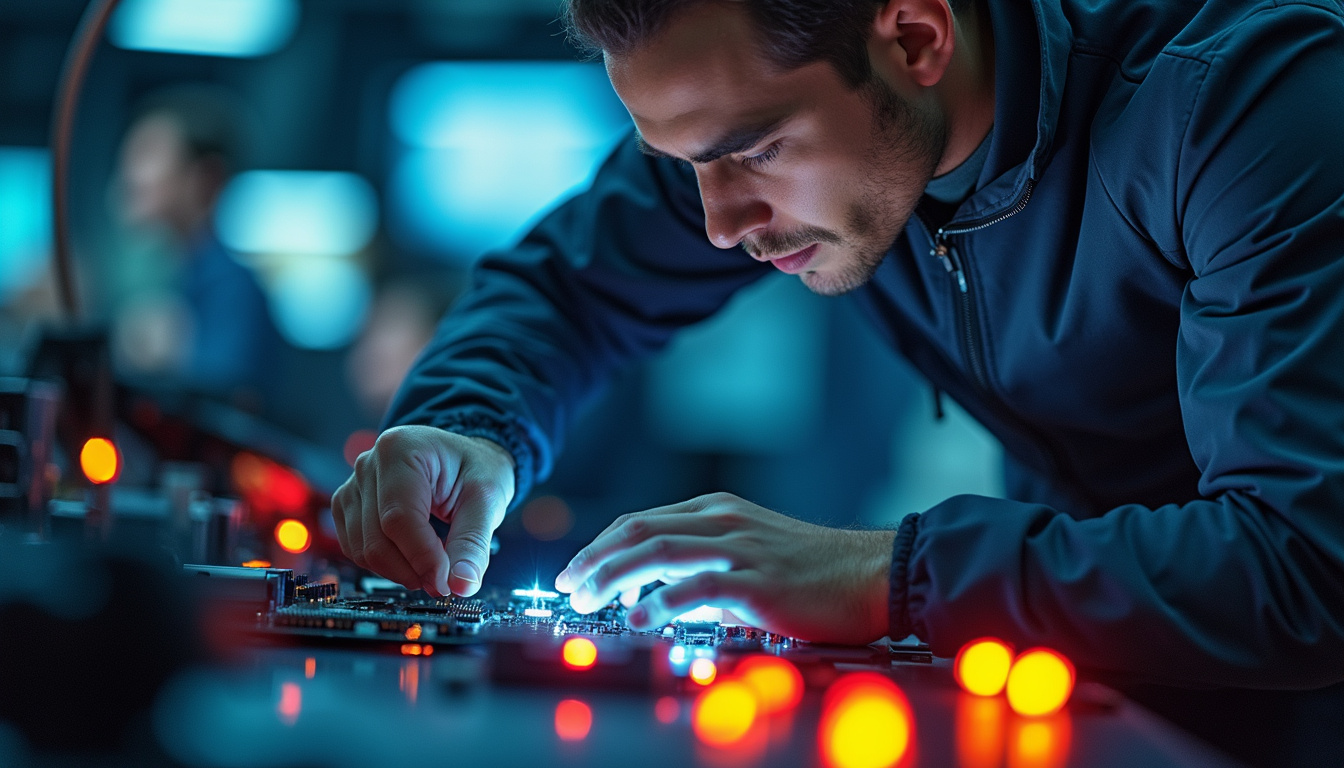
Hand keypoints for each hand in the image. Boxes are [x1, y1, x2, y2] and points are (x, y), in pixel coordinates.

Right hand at [331, 425, 514, 596]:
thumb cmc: (476, 468)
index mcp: (401, 449)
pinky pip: (356, 549)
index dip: (422, 558)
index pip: (399, 518)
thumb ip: (473, 543)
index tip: (446, 582)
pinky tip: (412, 559)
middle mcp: (368, 464)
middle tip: (444, 582)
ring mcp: (353, 486)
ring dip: (399, 571)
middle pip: (377, 539)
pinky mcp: (348, 507)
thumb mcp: (488, 499)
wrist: (463, 460)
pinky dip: (385, 565)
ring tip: (433, 568)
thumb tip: (463, 585)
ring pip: (363, 550)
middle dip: (412, 570)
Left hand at [553, 492, 894, 643]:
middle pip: (639, 530)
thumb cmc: (815, 569)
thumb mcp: (751, 552)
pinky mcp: (759, 583)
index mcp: (719, 512)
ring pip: (658, 551)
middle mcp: (724, 523)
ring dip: (613, 575)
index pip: (642, 521)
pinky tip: (639, 619)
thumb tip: (659, 591)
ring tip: (588, 601)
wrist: (873, 572)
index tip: (574, 571)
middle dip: (594, 559)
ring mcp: (741, 550)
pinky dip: (660, 603)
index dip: (600, 546)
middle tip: (567, 587)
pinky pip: (697, 588)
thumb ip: (704, 565)